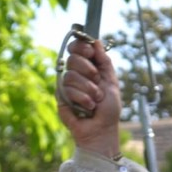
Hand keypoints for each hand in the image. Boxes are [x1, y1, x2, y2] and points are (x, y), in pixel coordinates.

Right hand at [57, 37, 121, 157]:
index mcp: (87, 68)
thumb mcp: (111, 81)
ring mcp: (67, 86)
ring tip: (95, 100)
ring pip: (70, 75)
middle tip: (97, 80)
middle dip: (87, 68)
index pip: (76, 48)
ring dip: (88, 88)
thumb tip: (96, 41)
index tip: (90, 51)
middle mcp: (75, 75)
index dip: (81, 46)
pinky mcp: (61, 98)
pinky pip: (67, 89)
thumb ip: (104, 61)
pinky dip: (82, 98)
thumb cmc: (109, 109)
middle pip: (72, 57)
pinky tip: (88, 107)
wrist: (102, 129)